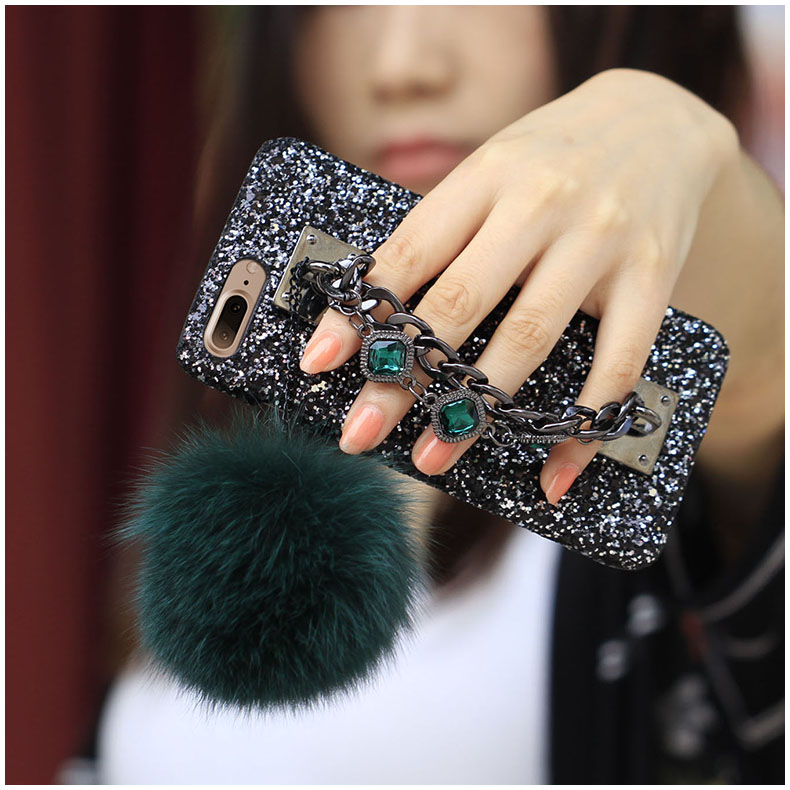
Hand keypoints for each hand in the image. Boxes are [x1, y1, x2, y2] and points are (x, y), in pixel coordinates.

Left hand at [299, 68, 737, 503]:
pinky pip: (617, 364)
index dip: (358, 311)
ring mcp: (597, 240)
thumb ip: (444, 231)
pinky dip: (582, 429)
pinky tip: (552, 475)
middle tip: (361, 431)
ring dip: (477, 410)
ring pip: (529, 337)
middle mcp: (538, 204)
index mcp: (485, 175)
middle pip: (458, 303)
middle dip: (402, 376)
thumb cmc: (552, 158)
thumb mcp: (491, 170)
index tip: (318, 362)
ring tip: (433, 456)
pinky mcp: (650, 276)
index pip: (407, 252)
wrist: (659, 122)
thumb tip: (373, 316)